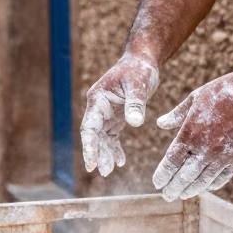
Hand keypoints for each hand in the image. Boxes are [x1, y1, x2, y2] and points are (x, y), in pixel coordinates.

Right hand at [81, 52, 160, 176]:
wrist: (143, 60)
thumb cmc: (138, 69)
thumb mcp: (138, 85)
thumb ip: (135, 104)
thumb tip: (135, 123)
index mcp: (98, 99)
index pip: (89, 127)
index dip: (89, 146)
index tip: (91, 163)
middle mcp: (99, 107)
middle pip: (94, 135)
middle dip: (98, 153)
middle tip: (104, 171)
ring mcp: (106, 112)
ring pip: (102, 137)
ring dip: (105, 153)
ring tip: (109, 170)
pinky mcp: (116, 115)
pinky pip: (112, 135)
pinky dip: (115, 147)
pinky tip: (120, 161)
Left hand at [153, 64, 232, 200]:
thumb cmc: (223, 91)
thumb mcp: (195, 98)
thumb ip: (177, 114)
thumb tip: (160, 123)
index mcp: (190, 132)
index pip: (171, 162)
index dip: (163, 175)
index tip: (157, 183)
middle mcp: (205, 148)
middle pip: (184, 176)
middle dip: (173, 188)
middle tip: (166, 196)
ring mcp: (223, 155)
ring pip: (203, 181)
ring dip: (191, 190)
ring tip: (182, 195)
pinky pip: (221, 178)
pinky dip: (211, 185)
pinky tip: (205, 187)